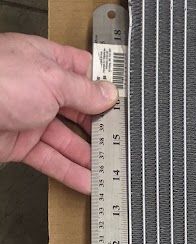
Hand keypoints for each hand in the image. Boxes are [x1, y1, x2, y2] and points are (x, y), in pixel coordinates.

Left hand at [0, 33, 118, 193]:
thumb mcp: (51, 80)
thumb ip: (83, 91)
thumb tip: (108, 94)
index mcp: (45, 62)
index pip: (84, 74)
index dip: (105, 90)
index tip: (125, 106)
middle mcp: (38, 89)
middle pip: (79, 111)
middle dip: (101, 129)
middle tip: (122, 144)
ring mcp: (30, 117)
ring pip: (67, 140)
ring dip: (89, 157)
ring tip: (110, 170)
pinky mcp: (21, 144)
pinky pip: (52, 160)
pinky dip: (70, 173)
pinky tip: (87, 181)